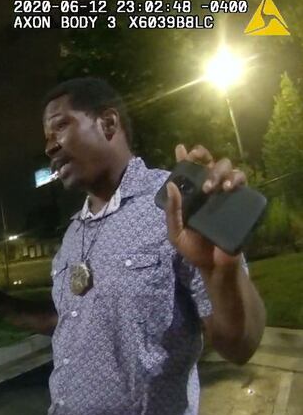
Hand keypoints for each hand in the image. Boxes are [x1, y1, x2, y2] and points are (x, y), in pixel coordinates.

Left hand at [165, 144, 246, 271]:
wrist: (214, 266)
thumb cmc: (193, 248)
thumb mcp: (176, 232)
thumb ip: (172, 211)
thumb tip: (171, 185)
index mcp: (191, 195)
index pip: (188, 171)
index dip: (185, 157)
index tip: (181, 149)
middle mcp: (208, 191)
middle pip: (209, 163)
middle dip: (203, 161)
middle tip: (199, 171)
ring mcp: (225, 195)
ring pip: (228, 168)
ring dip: (220, 171)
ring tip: (213, 188)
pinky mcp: (240, 202)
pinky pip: (242, 182)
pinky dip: (237, 179)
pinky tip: (229, 187)